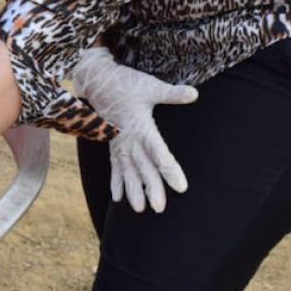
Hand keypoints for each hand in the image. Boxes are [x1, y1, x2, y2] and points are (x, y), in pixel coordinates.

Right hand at [70, 47, 197, 212]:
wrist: (97, 81)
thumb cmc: (126, 83)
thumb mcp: (150, 86)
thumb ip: (172, 93)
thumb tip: (194, 94)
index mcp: (141, 127)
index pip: (159, 153)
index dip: (169, 170)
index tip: (181, 187)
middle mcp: (129, 139)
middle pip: (143, 167)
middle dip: (151, 188)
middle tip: (159, 208)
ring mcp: (119, 143)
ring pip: (127, 171)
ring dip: (132, 190)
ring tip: (139, 210)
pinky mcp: (111, 143)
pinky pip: (114, 166)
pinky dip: (116, 182)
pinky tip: (117, 199)